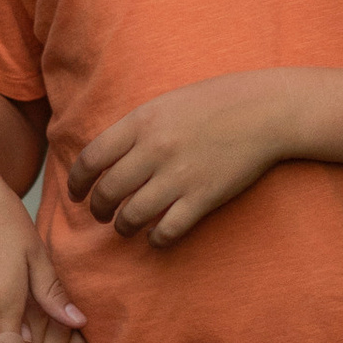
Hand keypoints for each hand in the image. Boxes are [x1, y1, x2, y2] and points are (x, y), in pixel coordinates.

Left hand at [67, 72, 291, 245]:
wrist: (265, 110)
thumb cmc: (215, 103)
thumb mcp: (164, 104)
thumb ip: (134, 129)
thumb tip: (106, 156)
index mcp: (141, 122)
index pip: (91, 159)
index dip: (77, 183)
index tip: (77, 194)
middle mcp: (154, 150)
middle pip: (108, 192)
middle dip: (98, 209)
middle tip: (101, 215)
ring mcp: (179, 176)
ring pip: (132, 216)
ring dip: (123, 227)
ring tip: (126, 228)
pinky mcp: (203, 197)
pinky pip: (168, 230)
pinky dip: (156, 239)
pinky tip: (156, 237)